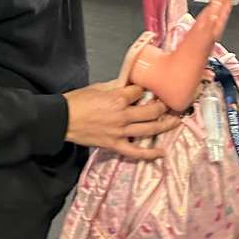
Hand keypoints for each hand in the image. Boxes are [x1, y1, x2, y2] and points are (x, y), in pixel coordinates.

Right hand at [64, 82, 179, 159]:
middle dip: (163, 106)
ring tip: (176, 121)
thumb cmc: (77, 102)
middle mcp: (123, 115)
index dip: (146, 89)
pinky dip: (149, 154)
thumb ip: (116, 86)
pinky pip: (135, 152)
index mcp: (118, 98)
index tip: (149, 89)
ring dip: (165, 125)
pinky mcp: (115, 144)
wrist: (62, 120)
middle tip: (171, 104)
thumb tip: (129, 84)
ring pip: (149, 129)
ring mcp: (120, 132)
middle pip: (151, 111)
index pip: (140, 91)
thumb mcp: (97, 87)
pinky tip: (161, 153)